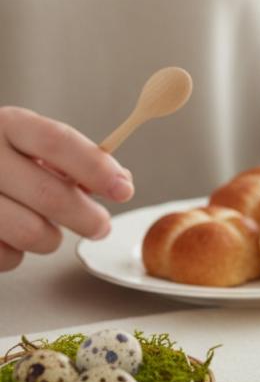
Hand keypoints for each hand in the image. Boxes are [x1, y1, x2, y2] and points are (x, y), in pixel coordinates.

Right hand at [0, 107, 133, 271]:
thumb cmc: (4, 163)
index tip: (124, 190)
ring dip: (51, 239)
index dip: (96, 168)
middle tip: (101, 227)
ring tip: (46, 230)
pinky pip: (7, 255)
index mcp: (8, 125)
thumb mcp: (33, 148)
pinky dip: (18, 253)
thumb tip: (122, 182)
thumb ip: (77, 161)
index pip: (57, 142)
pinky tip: (9, 236)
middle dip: (88, 218)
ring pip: (31, 232)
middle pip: (50, 194)